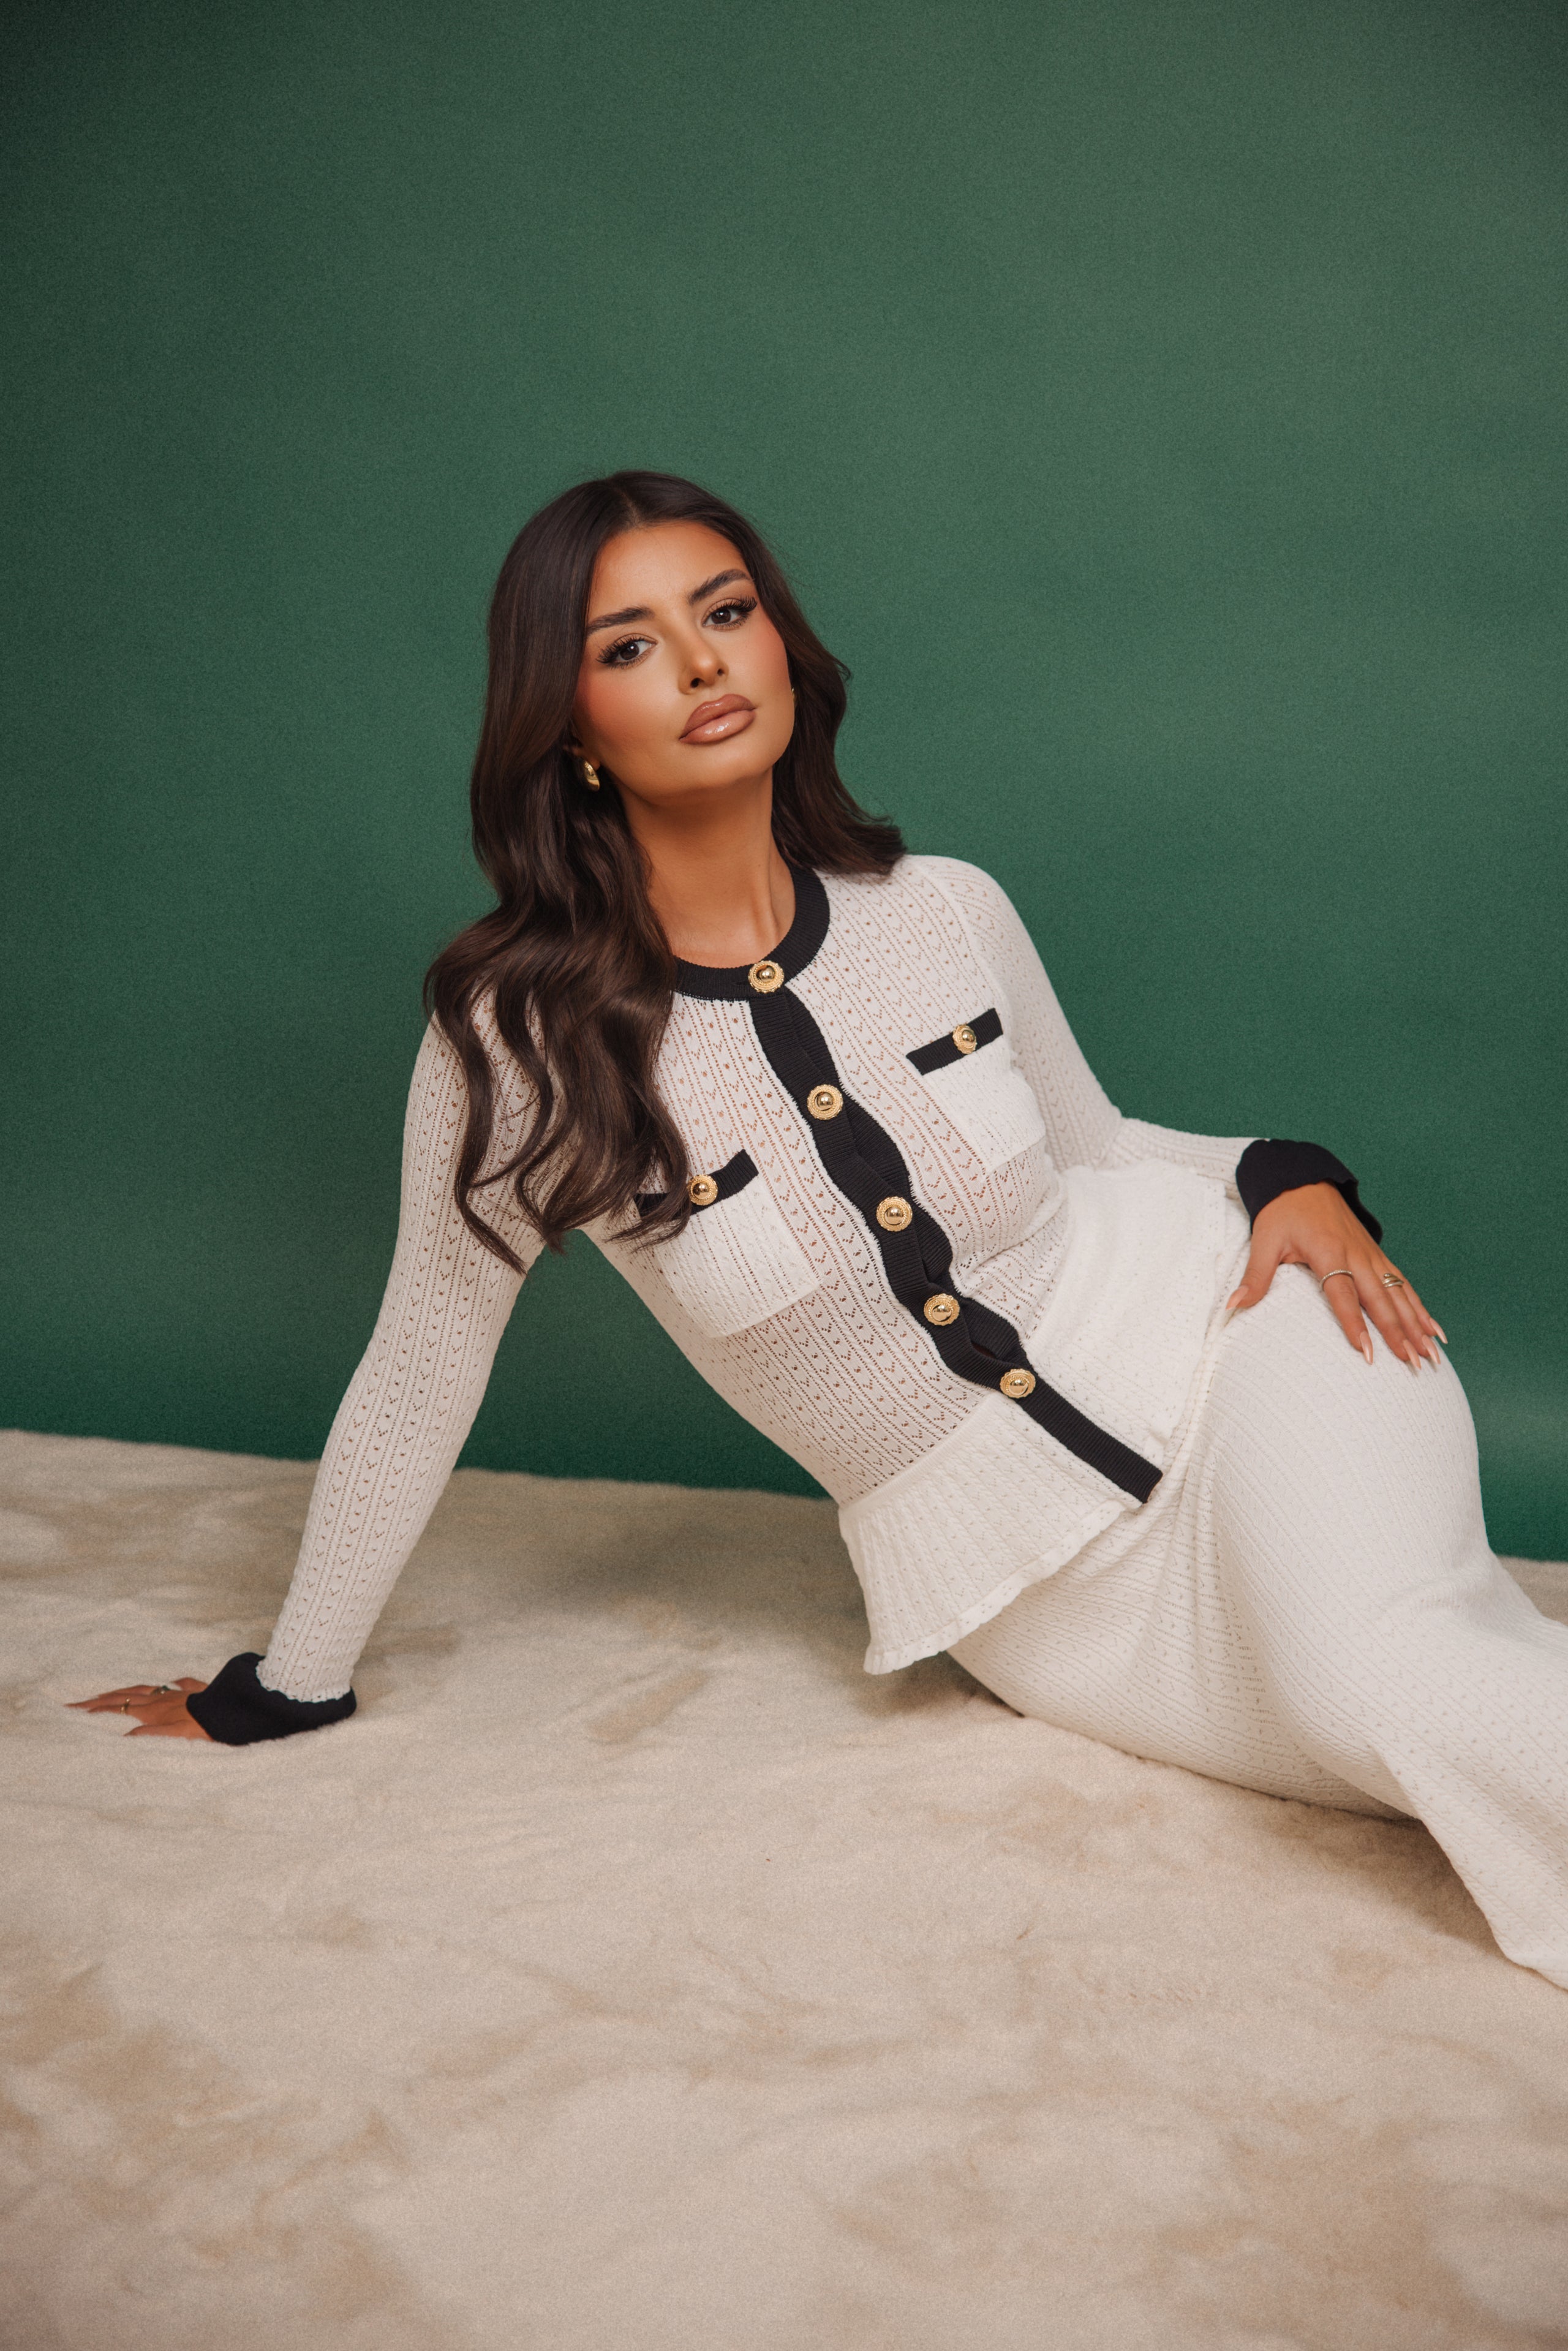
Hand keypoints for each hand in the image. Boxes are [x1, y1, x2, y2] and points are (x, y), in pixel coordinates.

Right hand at [66, 1677, 214, 1738]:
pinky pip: (182, 1684)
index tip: (71, 1710)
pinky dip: (170, 1684)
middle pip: (126, 1696)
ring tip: (111, 1693)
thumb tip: (125, 1736)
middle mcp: (163, 1699)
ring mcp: (180, 1693)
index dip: (94, 1709)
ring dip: (125, 1692)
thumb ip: (150, 1735)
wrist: (239, 1709)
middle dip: (100, 1700)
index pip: (117, 1708)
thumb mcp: (176, 1737)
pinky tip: (169, 1683)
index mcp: (155, 1711)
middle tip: (78, 1702)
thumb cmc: (208, 1728)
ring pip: (146, 1689)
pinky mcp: (199, 1691)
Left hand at [1225, 1182, 1445, 1368]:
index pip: (1343, 1296)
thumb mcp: (1264, 1240)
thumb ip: (1255, 1277)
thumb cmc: (1282, 1212)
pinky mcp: (1377, 1255)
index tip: (1366, 1353)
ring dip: (1417, 1325)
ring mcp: (1371, 1255)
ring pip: (1399, 1295)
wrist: (1303, 1179)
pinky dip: (1420, 1307)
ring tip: (1432, 1355)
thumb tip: (1232, 1306)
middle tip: (1413, 1364)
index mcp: (1329, 1252)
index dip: (1354, 1325)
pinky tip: (1433, 1329)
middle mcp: (1357, 1255)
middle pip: (1381, 1300)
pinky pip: (1404, 1285)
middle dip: (1399, 1334)